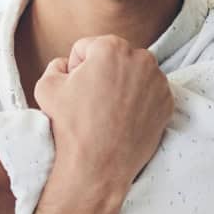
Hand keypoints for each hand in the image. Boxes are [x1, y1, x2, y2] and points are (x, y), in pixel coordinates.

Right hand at [34, 35, 172, 192]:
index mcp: (111, 48)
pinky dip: (138, 102)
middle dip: (103, 73)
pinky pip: (149, 93)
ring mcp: (158, 82)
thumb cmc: (71, 125)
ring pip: (134, 74)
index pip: (88, 47)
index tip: (76, 88)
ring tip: (108, 111)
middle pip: (114, 58)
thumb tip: (66, 65)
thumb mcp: (46, 87)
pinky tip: (123, 119)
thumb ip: (56, 65)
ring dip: (122, 85)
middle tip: (92, 100)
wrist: (98, 166)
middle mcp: (141, 58)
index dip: (76, 67)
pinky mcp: (167, 103)